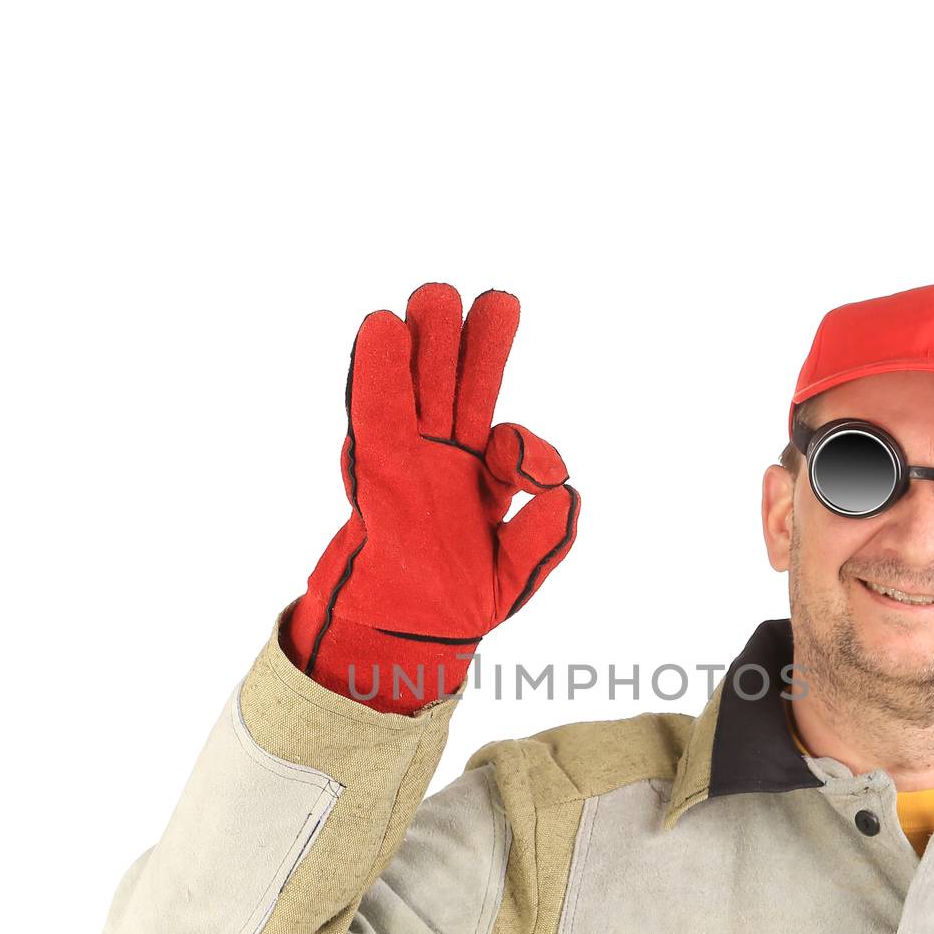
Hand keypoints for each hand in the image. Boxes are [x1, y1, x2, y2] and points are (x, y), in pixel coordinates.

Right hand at [286, 282, 579, 712]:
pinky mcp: (370, 476)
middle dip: (471, 347)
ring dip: (425, 345)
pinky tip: (381, 328)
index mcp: (482, 483)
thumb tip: (563, 490)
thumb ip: (544, 538)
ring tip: (434, 295)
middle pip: (461, 391)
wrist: (394, 639)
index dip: (521, 449)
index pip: (508, 446)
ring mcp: (404, 463)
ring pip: (418, 391)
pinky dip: (377, 375)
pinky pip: (374, 418)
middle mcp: (443, 462)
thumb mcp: (515, 579)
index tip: (518, 467)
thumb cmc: (453, 608)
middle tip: (493, 300)